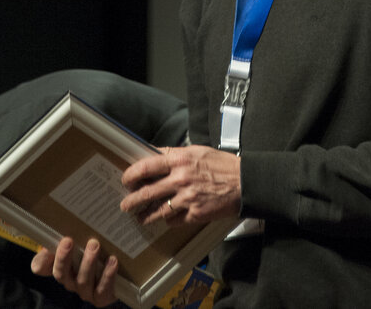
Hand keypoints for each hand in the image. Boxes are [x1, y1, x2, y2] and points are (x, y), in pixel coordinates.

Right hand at [31, 237, 117, 306]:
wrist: (119, 268)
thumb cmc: (93, 251)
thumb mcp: (77, 241)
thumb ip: (62, 238)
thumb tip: (52, 239)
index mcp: (61, 267)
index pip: (41, 267)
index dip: (42, 259)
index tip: (50, 243)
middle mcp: (70, 282)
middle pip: (62, 274)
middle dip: (64, 258)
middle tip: (69, 240)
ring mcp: (86, 292)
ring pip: (82, 282)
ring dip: (88, 263)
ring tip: (94, 245)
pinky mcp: (102, 298)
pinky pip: (102, 291)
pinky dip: (107, 276)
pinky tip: (112, 261)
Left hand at [120, 145, 241, 225]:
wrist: (245, 182)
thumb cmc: (223, 165)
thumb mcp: (198, 152)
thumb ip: (175, 155)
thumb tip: (155, 156)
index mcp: (180, 160)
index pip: (146, 167)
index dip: (131, 174)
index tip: (126, 180)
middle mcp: (180, 179)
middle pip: (147, 192)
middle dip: (131, 201)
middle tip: (125, 204)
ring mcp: (187, 198)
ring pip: (157, 211)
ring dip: (146, 216)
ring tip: (141, 217)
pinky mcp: (195, 214)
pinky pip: (174, 220)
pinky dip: (168, 220)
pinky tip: (167, 219)